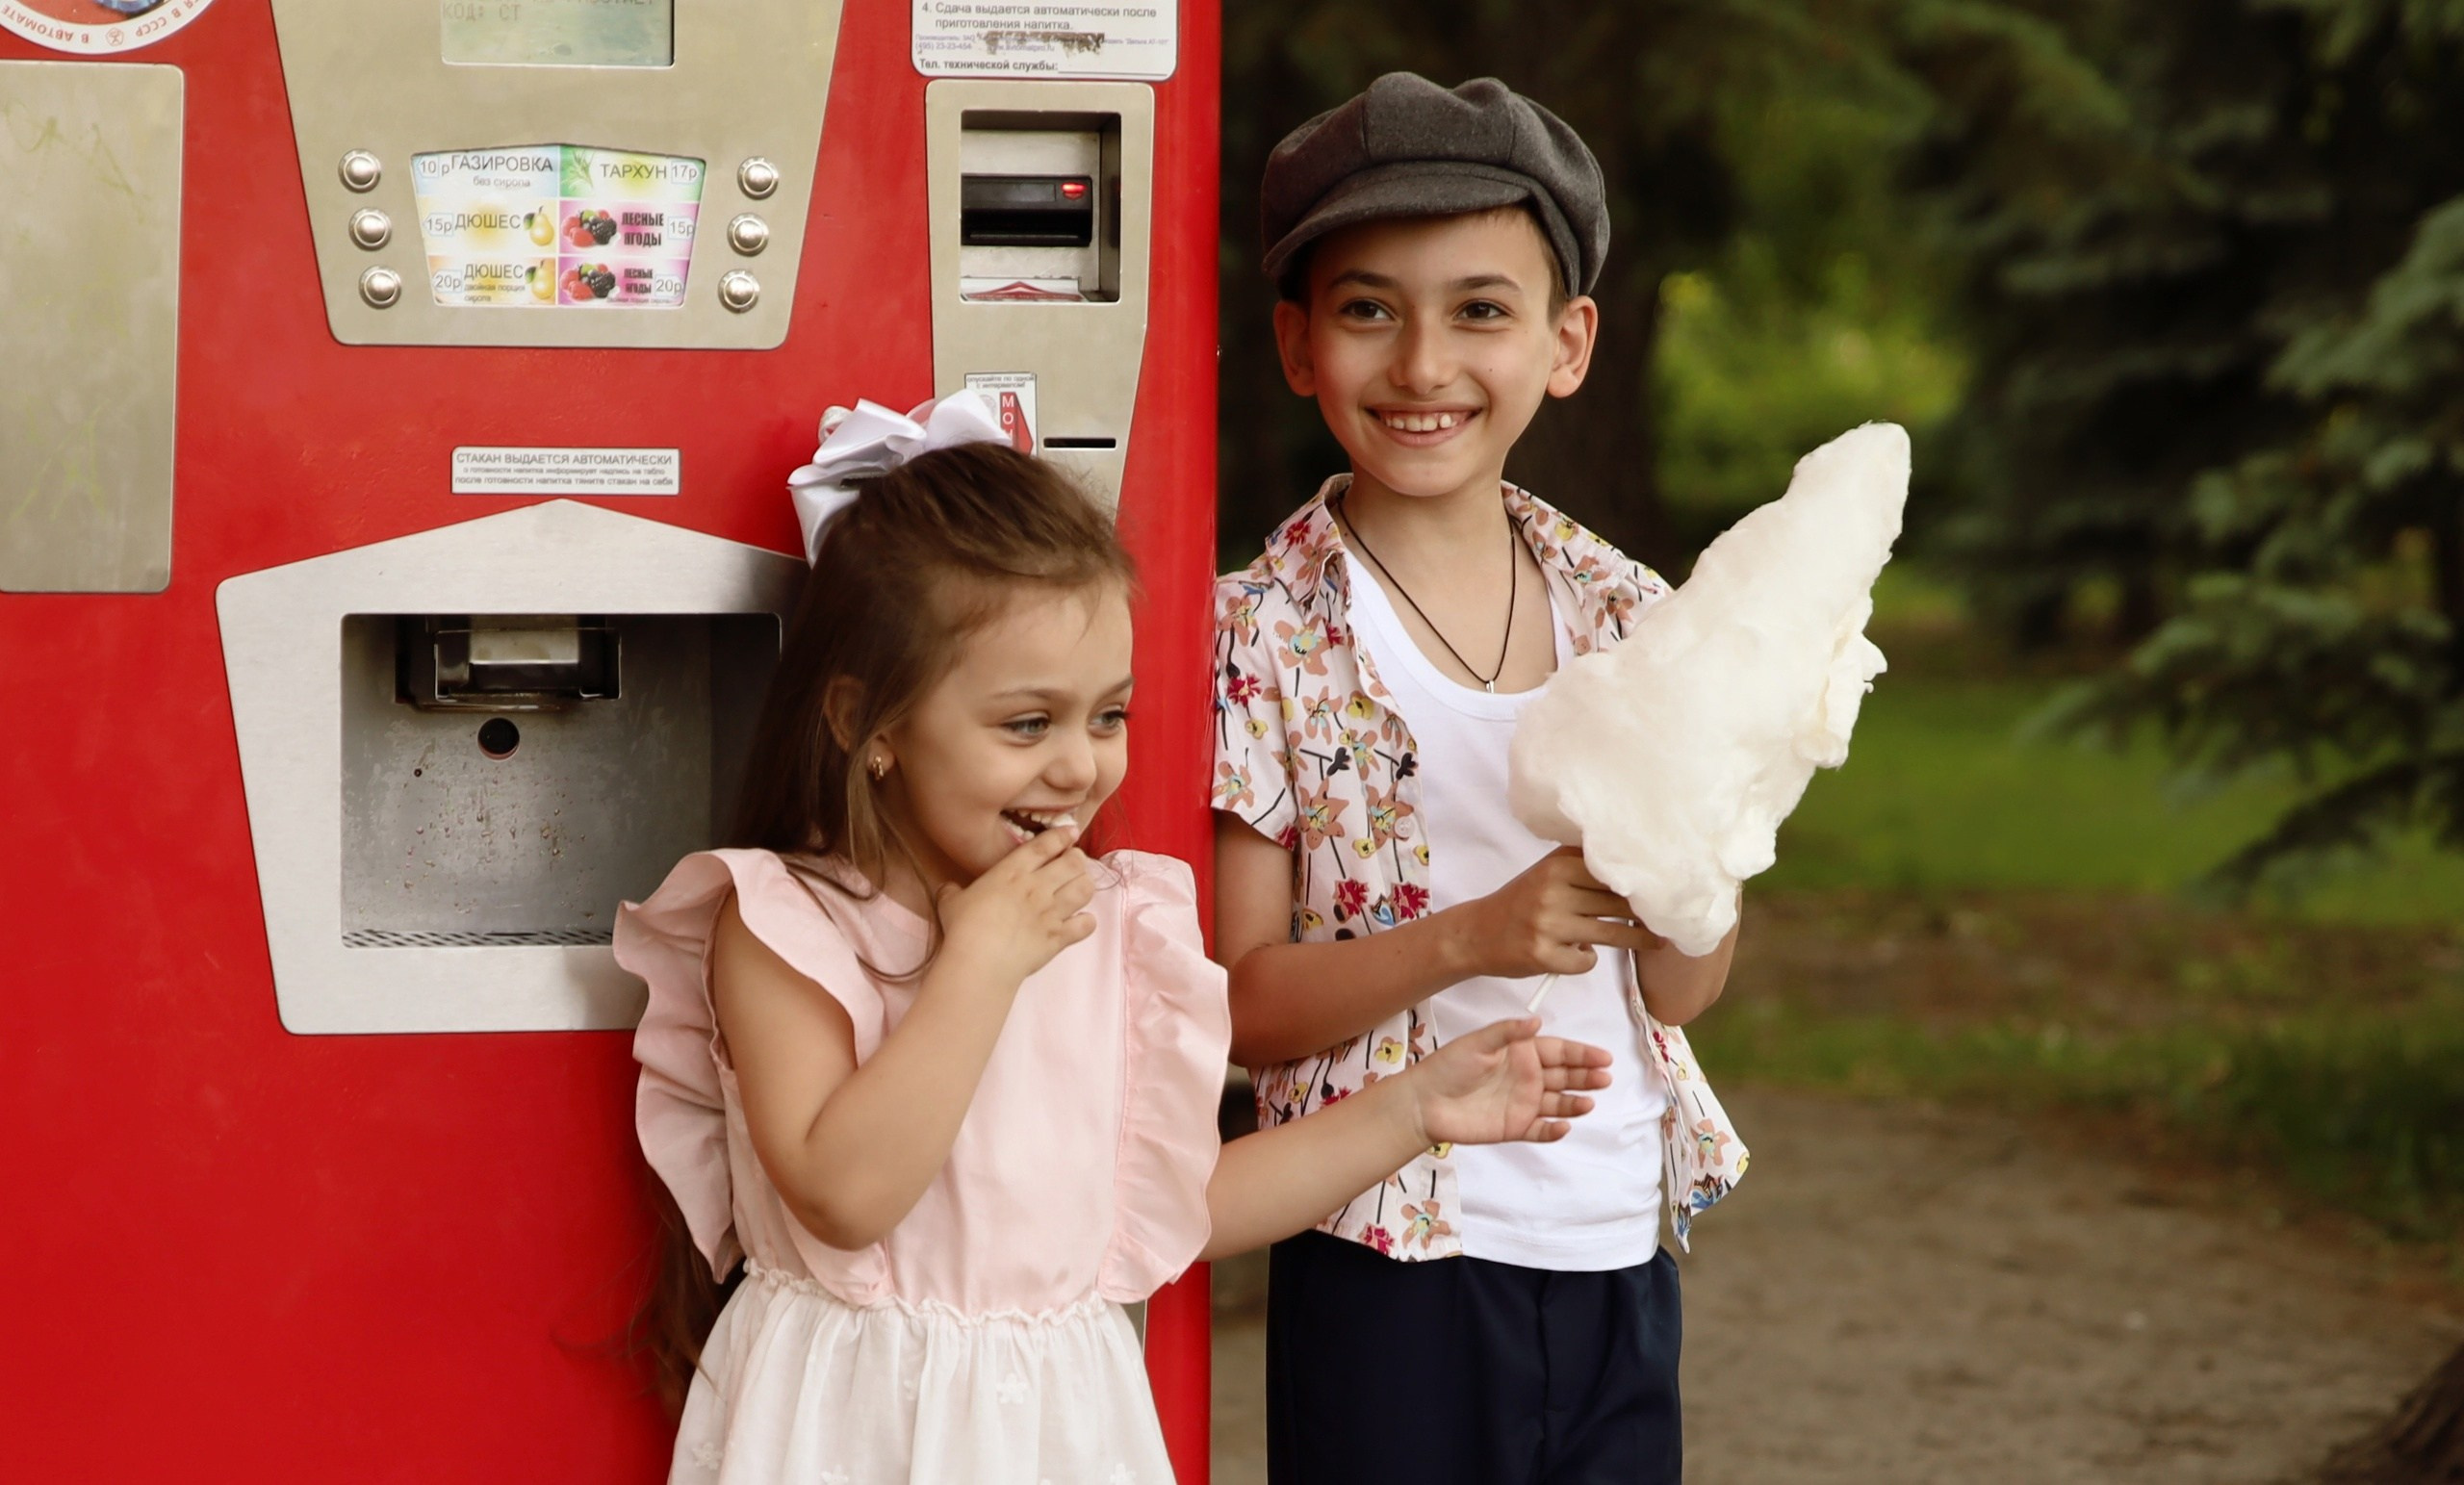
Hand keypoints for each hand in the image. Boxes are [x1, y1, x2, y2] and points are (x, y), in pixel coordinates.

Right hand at [935, 824, 1095, 987]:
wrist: (981, 961)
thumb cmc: (964, 928)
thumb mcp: (951, 903)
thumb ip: (952, 891)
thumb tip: (948, 889)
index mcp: (1012, 872)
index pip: (1045, 845)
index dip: (1062, 835)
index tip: (1071, 832)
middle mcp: (1037, 887)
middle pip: (1073, 862)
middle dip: (1078, 859)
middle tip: (1074, 862)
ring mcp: (1051, 912)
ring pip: (1085, 889)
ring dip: (1085, 886)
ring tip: (1080, 888)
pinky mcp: (1058, 937)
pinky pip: (1086, 924)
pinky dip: (1086, 922)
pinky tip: (1080, 922)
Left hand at [1405, 1017, 1612, 1147]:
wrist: (1424, 1102)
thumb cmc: (1449, 1066)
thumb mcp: (1478, 1042)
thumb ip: (1508, 1032)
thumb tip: (1537, 1020)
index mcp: (1521, 1053)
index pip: (1559, 1051)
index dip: (1582, 1053)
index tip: (1603, 1057)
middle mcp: (1527, 1077)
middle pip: (1565, 1076)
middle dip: (1586, 1077)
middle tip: (1604, 1078)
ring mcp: (1523, 1103)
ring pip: (1558, 1103)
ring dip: (1575, 1103)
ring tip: (1589, 1102)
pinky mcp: (1515, 1127)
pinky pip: (1540, 1130)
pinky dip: (1554, 1130)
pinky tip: (1564, 1127)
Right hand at [1445, 846, 1664, 979]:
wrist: (1476, 934)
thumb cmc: (1520, 902)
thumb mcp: (1546, 874)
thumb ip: (1581, 868)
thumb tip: (1635, 872)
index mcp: (1556, 866)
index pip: (1612, 874)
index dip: (1641, 884)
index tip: (1667, 889)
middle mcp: (1552, 892)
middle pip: (1616, 904)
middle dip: (1646, 915)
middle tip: (1670, 919)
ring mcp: (1547, 925)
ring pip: (1609, 935)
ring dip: (1636, 940)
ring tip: (1656, 942)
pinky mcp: (1543, 955)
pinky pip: (1586, 961)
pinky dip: (1587, 960)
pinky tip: (1576, 953)